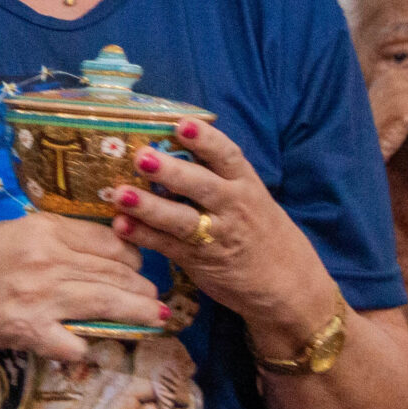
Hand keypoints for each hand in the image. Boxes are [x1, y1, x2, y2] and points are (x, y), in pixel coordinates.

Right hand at [0, 212, 163, 362]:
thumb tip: (102, 248)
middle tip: (154, 296)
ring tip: (155, 318)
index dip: (132, 256)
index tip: (138, 266)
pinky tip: (94, 347)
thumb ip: (59, 236)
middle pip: (116, 273)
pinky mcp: (33, 332)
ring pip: (109, 304)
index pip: (109, 242)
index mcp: (47, 230)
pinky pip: (76, 342)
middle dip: (142, 287)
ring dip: (138, 313)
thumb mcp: (17, 229)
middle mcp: (51, 261)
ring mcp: (44, 298)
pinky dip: (89, 346)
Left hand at [104, 118, 338, 349]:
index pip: (227, 155)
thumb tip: (167, 148)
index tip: (181, 123)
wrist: (286, 284)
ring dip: (149, 206)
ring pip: (180, 219)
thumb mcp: (250, 197)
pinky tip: (121, 225)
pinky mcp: (199, 261)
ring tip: (121, 194)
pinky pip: (168, 246)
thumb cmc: (259, 230)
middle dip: (170, 171)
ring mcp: (216, 236)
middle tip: (141, 156)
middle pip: (201, 185)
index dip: (204, 138)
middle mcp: (233, 207)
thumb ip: (216, 176)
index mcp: (247, 184)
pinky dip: (143, 236)